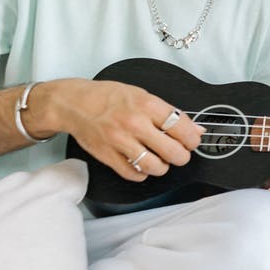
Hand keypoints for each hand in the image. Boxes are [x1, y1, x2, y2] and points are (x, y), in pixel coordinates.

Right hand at [42, 78, 204, 180]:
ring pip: (155, 167)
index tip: (192, 141)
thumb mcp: (143, 95)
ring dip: (162, 167)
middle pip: (173, 152)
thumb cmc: (109, 97)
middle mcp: (135, 124)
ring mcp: (121, 141)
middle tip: (179, 153)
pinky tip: (142, 165)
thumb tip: (195, 129)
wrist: (74, 103)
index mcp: (147, 105)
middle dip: (181, 156)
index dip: (192, 139)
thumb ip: (169, 113)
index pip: (182, 128)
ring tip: (161, 160)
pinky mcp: (108, 156)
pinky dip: (142, 174)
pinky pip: (133, 174)